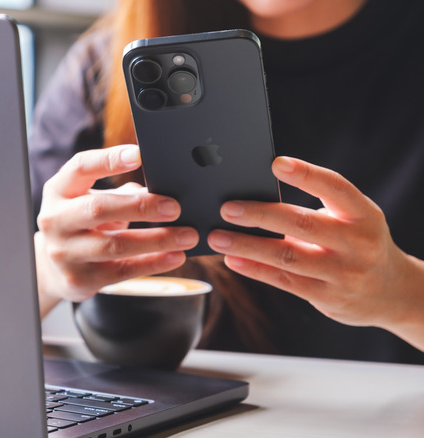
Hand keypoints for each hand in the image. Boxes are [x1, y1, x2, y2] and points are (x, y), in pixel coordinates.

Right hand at [35, 145, 198, 316]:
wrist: (55, 268)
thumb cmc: (83, 224)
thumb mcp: (90, 201)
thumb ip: (120, 193)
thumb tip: (163, 192)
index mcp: (59, 191)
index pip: (81, 167)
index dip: (108, 160)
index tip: (139, 155)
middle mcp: (55, 220)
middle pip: (99, 208)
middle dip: (141, 207)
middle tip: (175, 207)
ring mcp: (63, 252)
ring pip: (115, 244)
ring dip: (157, 240)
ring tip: (187, 235)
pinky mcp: (78, 279)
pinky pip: (122, 270)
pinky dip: (153, 263)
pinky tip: (175, 256)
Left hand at [207, 156, 423, 346]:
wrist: (391, 293)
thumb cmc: (358, 244)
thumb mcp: (352, 220)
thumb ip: (315, 210)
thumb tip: (256, 199)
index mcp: (363, 214)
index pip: (335, 188)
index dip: (306, 174)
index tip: (276, 163)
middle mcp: (357, 243)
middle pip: (302, 223)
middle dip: (260, 214)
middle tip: (227, 208)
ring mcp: (343, 273)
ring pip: (287, 256)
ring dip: (247, 246)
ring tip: (217, 237)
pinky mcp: (327, 296)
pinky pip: (284, 281)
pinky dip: (254, 269)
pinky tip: (232, 259)